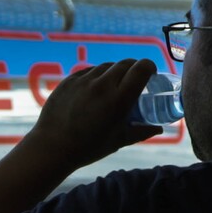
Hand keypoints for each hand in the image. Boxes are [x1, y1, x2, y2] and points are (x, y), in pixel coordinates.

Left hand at [32, 57, 157, 170]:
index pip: (141, 69)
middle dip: (134, 68)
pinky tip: (94, 88)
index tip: (151, 73)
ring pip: (106, 66)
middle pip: (125, 64)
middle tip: (134, 79)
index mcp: (119, 99)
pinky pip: (88, 71)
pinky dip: (96, 76)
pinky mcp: (68, 80)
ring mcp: (83, 80)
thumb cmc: (89, 148)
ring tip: (113, 84)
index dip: (149, 67)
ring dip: (114, 71)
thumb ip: (141, 131)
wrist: (52, 148)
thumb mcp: (119, 140)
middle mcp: (102, 84)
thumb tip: (159, 128)